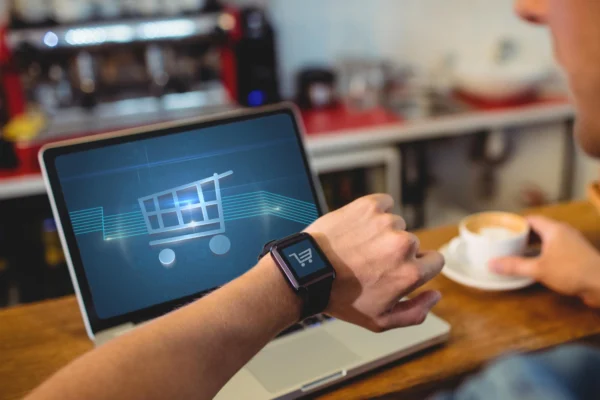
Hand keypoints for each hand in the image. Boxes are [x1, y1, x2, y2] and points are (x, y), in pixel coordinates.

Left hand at [304, 194, 443, 331]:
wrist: (306, 272)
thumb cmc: (340, 298)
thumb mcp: (380, 320)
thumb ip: (415, 312)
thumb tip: (435, 294)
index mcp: (411, 272)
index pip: (436, 261)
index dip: (417, 266)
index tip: (397, 268)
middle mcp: (403, 244)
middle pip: (413, 244)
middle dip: (395, 252)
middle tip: (368, 262)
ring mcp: (386, 222)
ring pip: (395, 225)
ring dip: (381, 233)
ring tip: (356, 247)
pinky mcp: (369, 205)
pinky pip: (383, 204)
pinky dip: (373, 212)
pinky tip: (357, 226)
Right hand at [489, 216, 599, 306]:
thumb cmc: (572, 272)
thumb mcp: (538, 269)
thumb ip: (514, 266)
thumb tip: (491, 264)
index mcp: (554, 229)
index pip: (531, 219)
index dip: (516, 223)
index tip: (503, 230)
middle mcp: (564, 232)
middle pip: (539, 228)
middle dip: (523, 235)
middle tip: (507, 242)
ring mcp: (573, 244)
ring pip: (548, 239)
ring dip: (534, 245)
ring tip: (518, 252)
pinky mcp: (578, 255)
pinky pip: (556, 249)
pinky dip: (544, 252)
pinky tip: (536, 263)